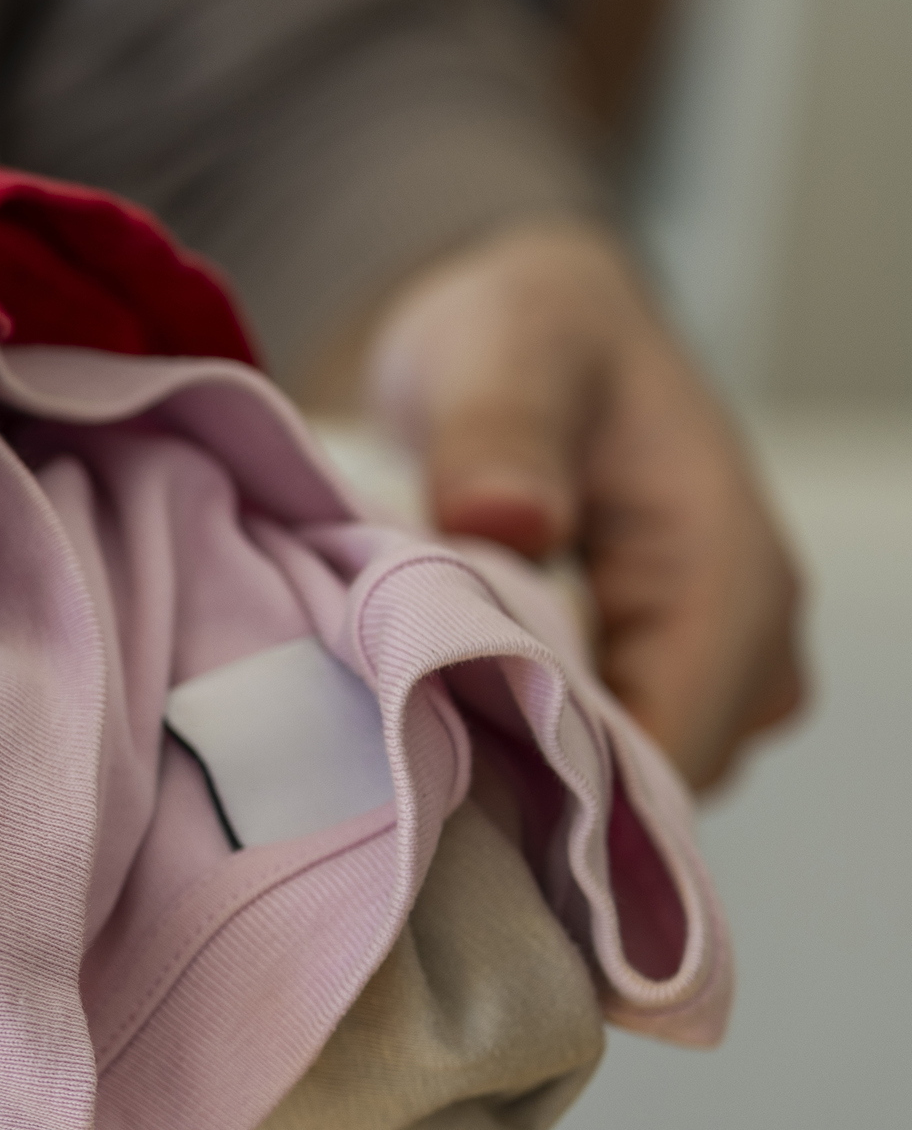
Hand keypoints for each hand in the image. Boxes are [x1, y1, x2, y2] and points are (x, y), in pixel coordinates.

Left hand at [357, 221, 805, 793]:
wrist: (533, 330)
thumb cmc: (529, 333)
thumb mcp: (508, 350)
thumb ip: (505, 431)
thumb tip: (511, 517)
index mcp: (727, 572)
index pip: (672, 748)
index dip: (563, 797)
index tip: (435, 794)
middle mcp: (742, 643)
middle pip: (648, 796)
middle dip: (526, 799)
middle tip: (387, 772)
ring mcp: (700, 672)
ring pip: (619, 794)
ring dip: (517, 782)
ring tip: (400, 745)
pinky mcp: (647, 683)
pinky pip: (592, 766)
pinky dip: (514, 760)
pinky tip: (427, 736)